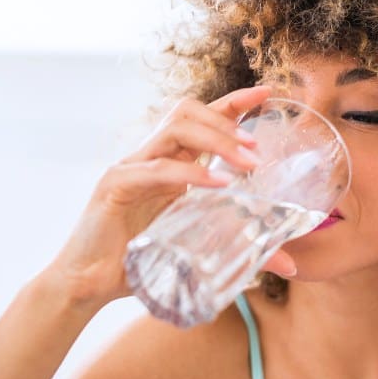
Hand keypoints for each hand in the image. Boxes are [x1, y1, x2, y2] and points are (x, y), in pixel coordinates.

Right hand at [43, 85, 296, 311]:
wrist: (88, 286)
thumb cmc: (140, 263)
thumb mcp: (197, 249)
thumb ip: (240, 248)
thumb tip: (288, 263)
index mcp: (169, 163)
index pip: (202, 118)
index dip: (234, 102)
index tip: (268, 93)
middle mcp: (150, 157)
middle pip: (188, 112)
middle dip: (227, 120)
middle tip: (258, 146)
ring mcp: (131, 167)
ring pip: (174, 129)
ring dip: (216, 140)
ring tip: (246, 162)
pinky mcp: (115, 186)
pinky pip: (157, 170)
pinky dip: (190, 174)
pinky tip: (217, 185)